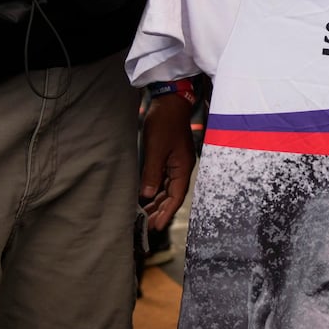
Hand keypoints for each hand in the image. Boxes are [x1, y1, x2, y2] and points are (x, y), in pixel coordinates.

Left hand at [139, 92, 195, 229]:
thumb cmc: (164, 123)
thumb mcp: (156, 148)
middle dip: (161, 211)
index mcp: (182, 167)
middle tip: (148, 226)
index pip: (176, 196)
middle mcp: (181, 168)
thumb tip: (146, 195)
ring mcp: (176, 163)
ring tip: (145, 215)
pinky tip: (146, 197)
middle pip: (172, 195)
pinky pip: (163, 179)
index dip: (167, 212)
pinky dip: (155, 190)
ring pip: (167, 188)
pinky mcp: (169, 158)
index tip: (157, 226)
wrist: (169, 102)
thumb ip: (152, 172)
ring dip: (157, 202)